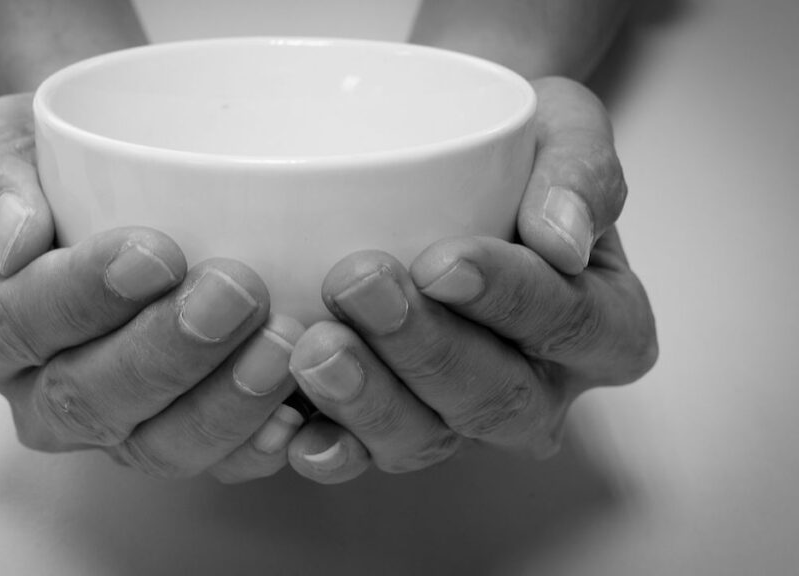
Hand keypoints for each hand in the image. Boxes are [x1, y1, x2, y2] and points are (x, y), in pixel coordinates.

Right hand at [0, 94, 306, 481]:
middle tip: (233, 292)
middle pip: (87, 400)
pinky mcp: (179, 440)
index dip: (80, 298)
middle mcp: (38, 394)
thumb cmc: (61, 167)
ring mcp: (114, 428)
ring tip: (279, 343)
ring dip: (222, 402)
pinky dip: (257, 445)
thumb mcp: (6, 143)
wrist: (129, 185)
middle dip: (165, 351)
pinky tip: (295, 412)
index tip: (152, 253)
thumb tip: (11, 239)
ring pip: (155, 446)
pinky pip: (215, 465)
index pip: (12, 328)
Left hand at [285, 78, 657, 482]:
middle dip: (423, 348)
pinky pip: (363, 456)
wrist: (439, 166)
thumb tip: (563, 239)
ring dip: (366, 399)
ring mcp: (462, 418)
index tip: (444, 261)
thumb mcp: (564, 130)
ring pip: (425, 439)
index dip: (509, 300)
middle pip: (494, 397)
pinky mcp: (394, 427)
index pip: (571, 324)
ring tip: (316, 349)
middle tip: (360, 286)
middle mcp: (539, 387)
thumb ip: (582, 171)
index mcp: (604, 326)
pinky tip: (293, 430)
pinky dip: (327, 447)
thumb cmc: (512, 153)